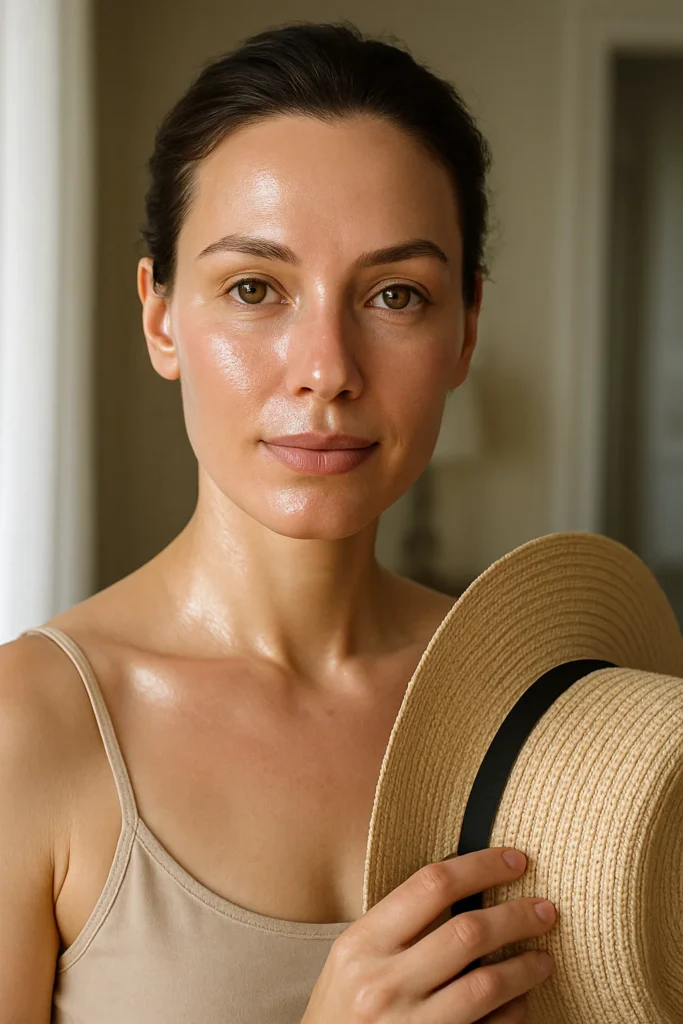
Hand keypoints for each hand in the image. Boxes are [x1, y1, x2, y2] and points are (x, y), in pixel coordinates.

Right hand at [302, 847, 555, 1022]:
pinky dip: (514, 1012)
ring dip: (526, 967)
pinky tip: (521, 1001)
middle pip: (469, 932)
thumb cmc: (342, 1010)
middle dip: (517, 916)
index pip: (431, 885)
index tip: (514, 860)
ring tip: (543, 957)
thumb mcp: (353, 960)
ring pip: (488, 984)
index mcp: (361, 944)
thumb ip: (399, 926)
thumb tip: (470, 886)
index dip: (481, 866)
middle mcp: (383, 984)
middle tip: (545, 909)